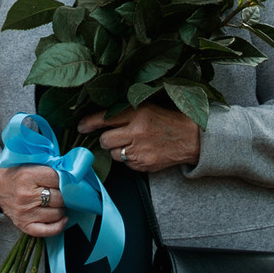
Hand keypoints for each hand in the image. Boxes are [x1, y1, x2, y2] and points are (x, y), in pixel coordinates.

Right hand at [0, 165, 67, 236]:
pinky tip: (63, 218)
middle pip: (60, 198)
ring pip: (57, 213)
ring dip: (61, 208)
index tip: (65, 179)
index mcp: (27, 176)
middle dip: (64, 194)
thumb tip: (71, 175)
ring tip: (57, 202)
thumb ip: (49, 167)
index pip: (58, 179)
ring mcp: (25, 212)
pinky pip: (48, 230)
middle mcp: (26, 195)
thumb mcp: (30, 164)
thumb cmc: (18, 175)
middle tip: (62, 191)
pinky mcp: (24, 225)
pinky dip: (59, 225)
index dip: (64, 179)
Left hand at [79, 105, 200, 173]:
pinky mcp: (144, 165)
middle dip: (106, 139)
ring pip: (113, 154)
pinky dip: (129, 160)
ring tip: (131, 143)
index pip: (105, 118)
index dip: (89, 123)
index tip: (81, 126)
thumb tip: (101, 118)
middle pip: (105, 140)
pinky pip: (126, 164)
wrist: (192, 139)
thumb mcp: (148, 107)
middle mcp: (137, 132)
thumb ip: (126, 111)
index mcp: (138, 113)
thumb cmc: (169, 120)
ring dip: (117, 150)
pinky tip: (140, 152)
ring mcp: (141, 151)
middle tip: (114, 136)